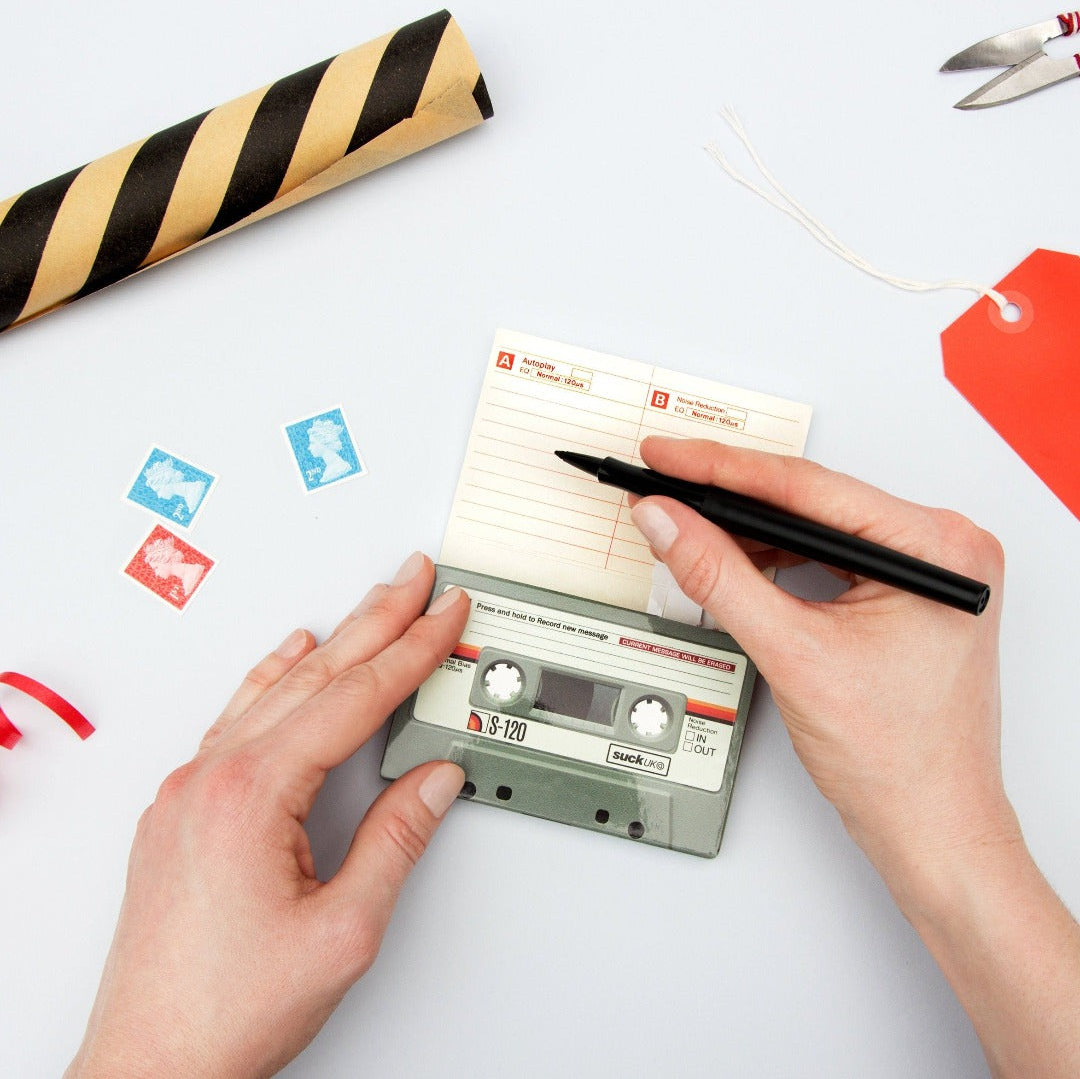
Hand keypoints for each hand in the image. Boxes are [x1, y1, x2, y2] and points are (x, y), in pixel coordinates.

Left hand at [67, 553, 468, 1078]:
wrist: (151, 1063)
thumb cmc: (228, 1009)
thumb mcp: (343, 929)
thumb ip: (397, 840)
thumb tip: (435, 779)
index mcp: (252, 794)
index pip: (355, 699)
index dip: (412, 650)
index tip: (445, 614)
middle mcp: (213, 777)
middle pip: (316, 675)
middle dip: (377, 619)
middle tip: (417, 578)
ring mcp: (191, 789)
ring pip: (276, 688)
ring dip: (333, 642)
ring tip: (371, 604)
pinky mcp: (184, 808)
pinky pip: (238, 716)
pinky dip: (275, 677)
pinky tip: (290, 656)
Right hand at [629, 436, 1012, 871]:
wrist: (930, 825)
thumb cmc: (900, 759)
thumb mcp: (792, 653)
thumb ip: (719, 576)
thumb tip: (670, 522)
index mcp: (934, 547)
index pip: (806, 486)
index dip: (721, 469)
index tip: (669, 457)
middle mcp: (940, 548)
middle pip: (811, 500)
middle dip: (730, 496)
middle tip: (666, 481)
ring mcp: (924, 571)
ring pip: (815, 527)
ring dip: (749, 529)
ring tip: (687, 522)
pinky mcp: (904, 592)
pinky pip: (828, 555)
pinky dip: (776, 558)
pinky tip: (733, 558)